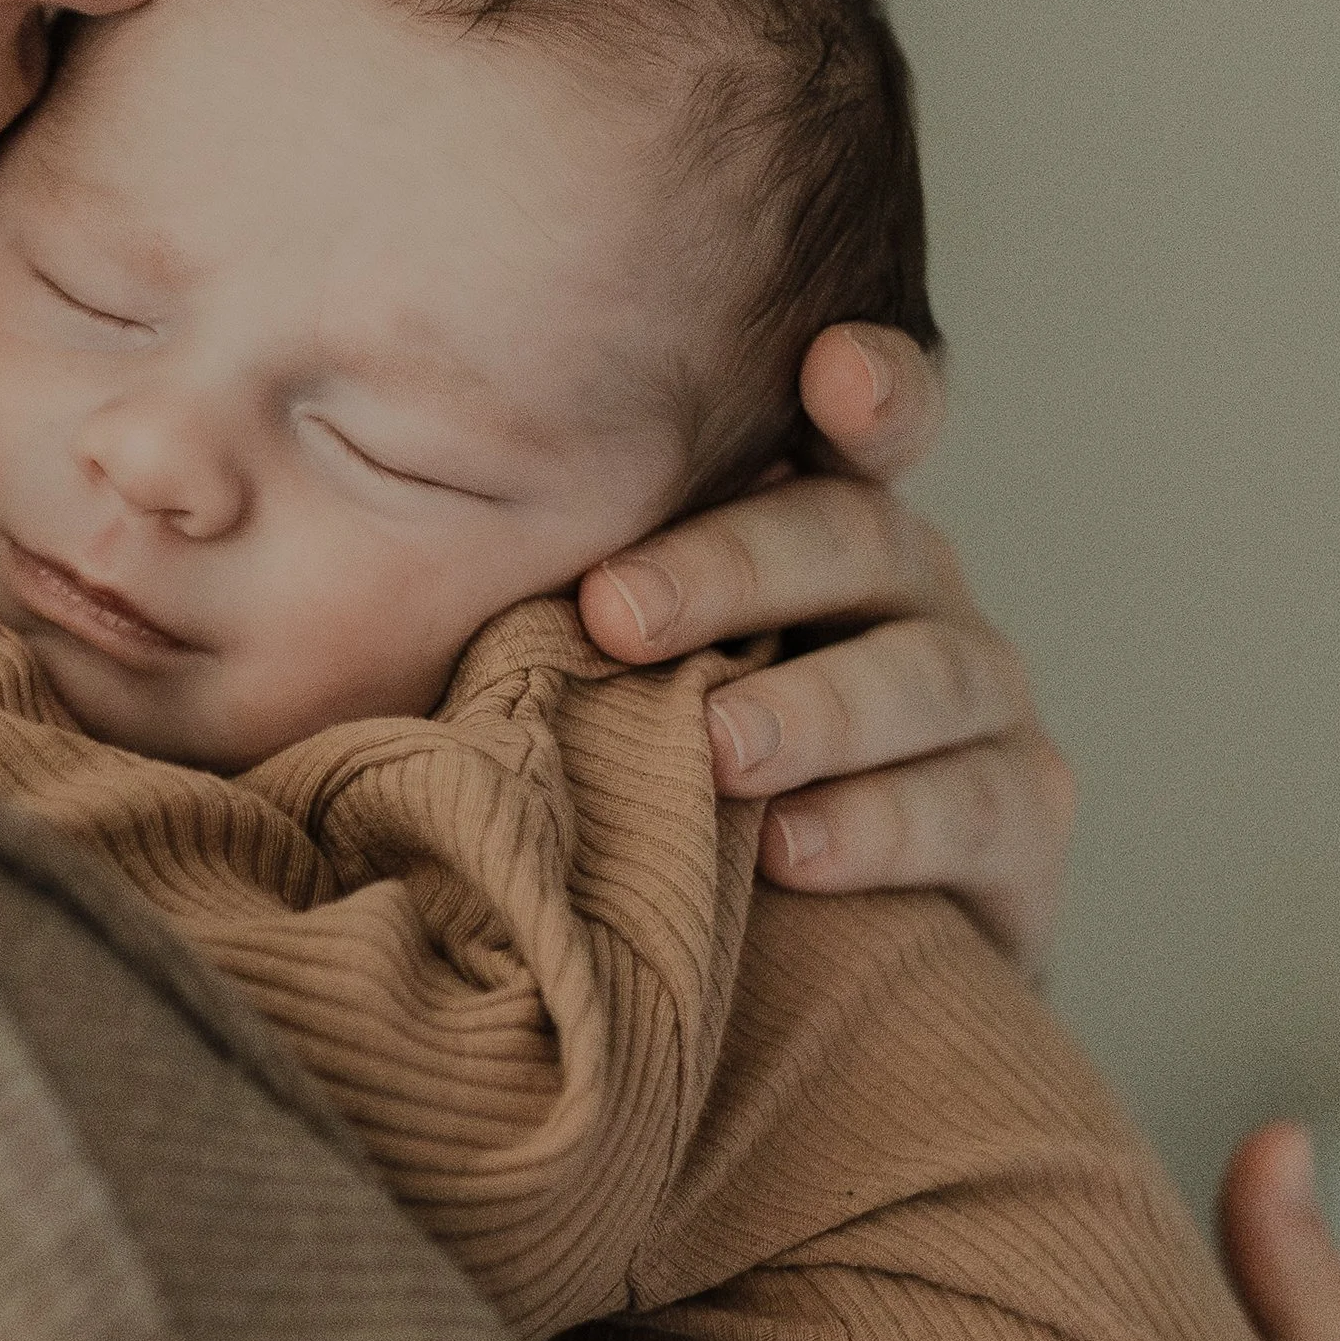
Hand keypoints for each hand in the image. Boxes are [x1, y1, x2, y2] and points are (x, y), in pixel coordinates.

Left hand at [578, 324, 1074, 974]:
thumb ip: (533, 609)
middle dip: (737, 567)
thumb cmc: (645, 791)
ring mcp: (981, 701)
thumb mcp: (589, 683)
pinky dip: (877, 825)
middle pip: (862, 539)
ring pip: (926, 673)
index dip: (873, 389)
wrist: (776, 974)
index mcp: (814, 529)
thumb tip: (318, 515)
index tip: (826, 366)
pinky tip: (790, 852)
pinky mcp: (1021, 821)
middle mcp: (912, 594)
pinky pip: (973, 806)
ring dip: (814, 709)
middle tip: (614, 613)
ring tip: (715, 749)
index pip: (865, 426)